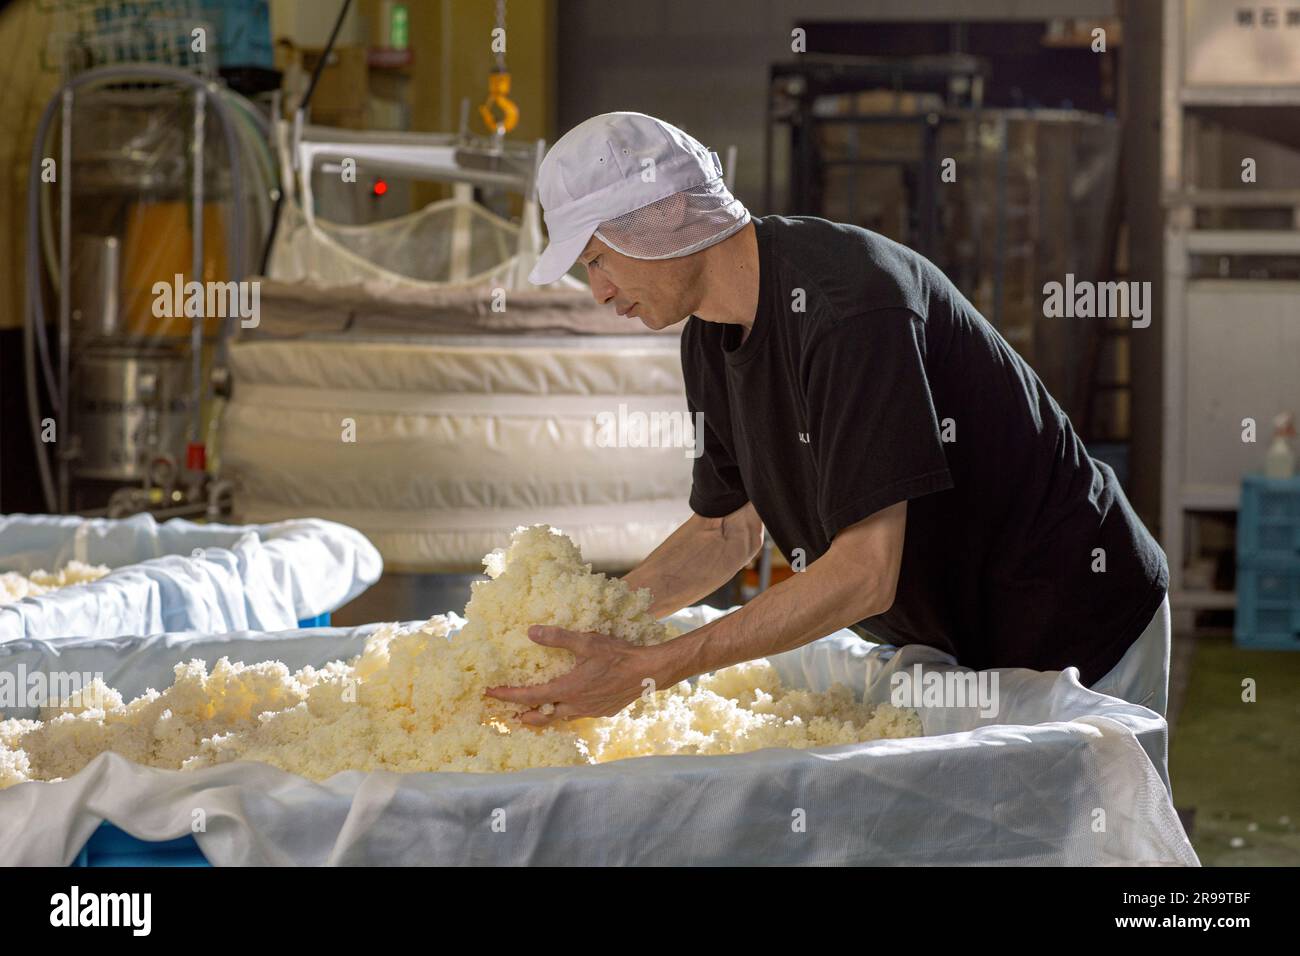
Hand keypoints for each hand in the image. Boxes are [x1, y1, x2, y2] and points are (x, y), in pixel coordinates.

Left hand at [484, 625, 670, 726]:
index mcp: (567, 689)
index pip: (530, 697)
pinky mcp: (602, 712)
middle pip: (542, 717)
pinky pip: (578, 715)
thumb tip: (530, 632)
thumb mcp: (587, 641)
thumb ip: (558, 637)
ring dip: (545, 715)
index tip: (489, 694)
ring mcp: (590, 711)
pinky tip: (570, 703)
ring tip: (535, 711)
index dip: (507, 696)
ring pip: (560, 718)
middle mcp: (575, 706)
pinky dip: (566, 711)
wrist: (648, 672)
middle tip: (508, 714)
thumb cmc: (618, 655)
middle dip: (523, 716)